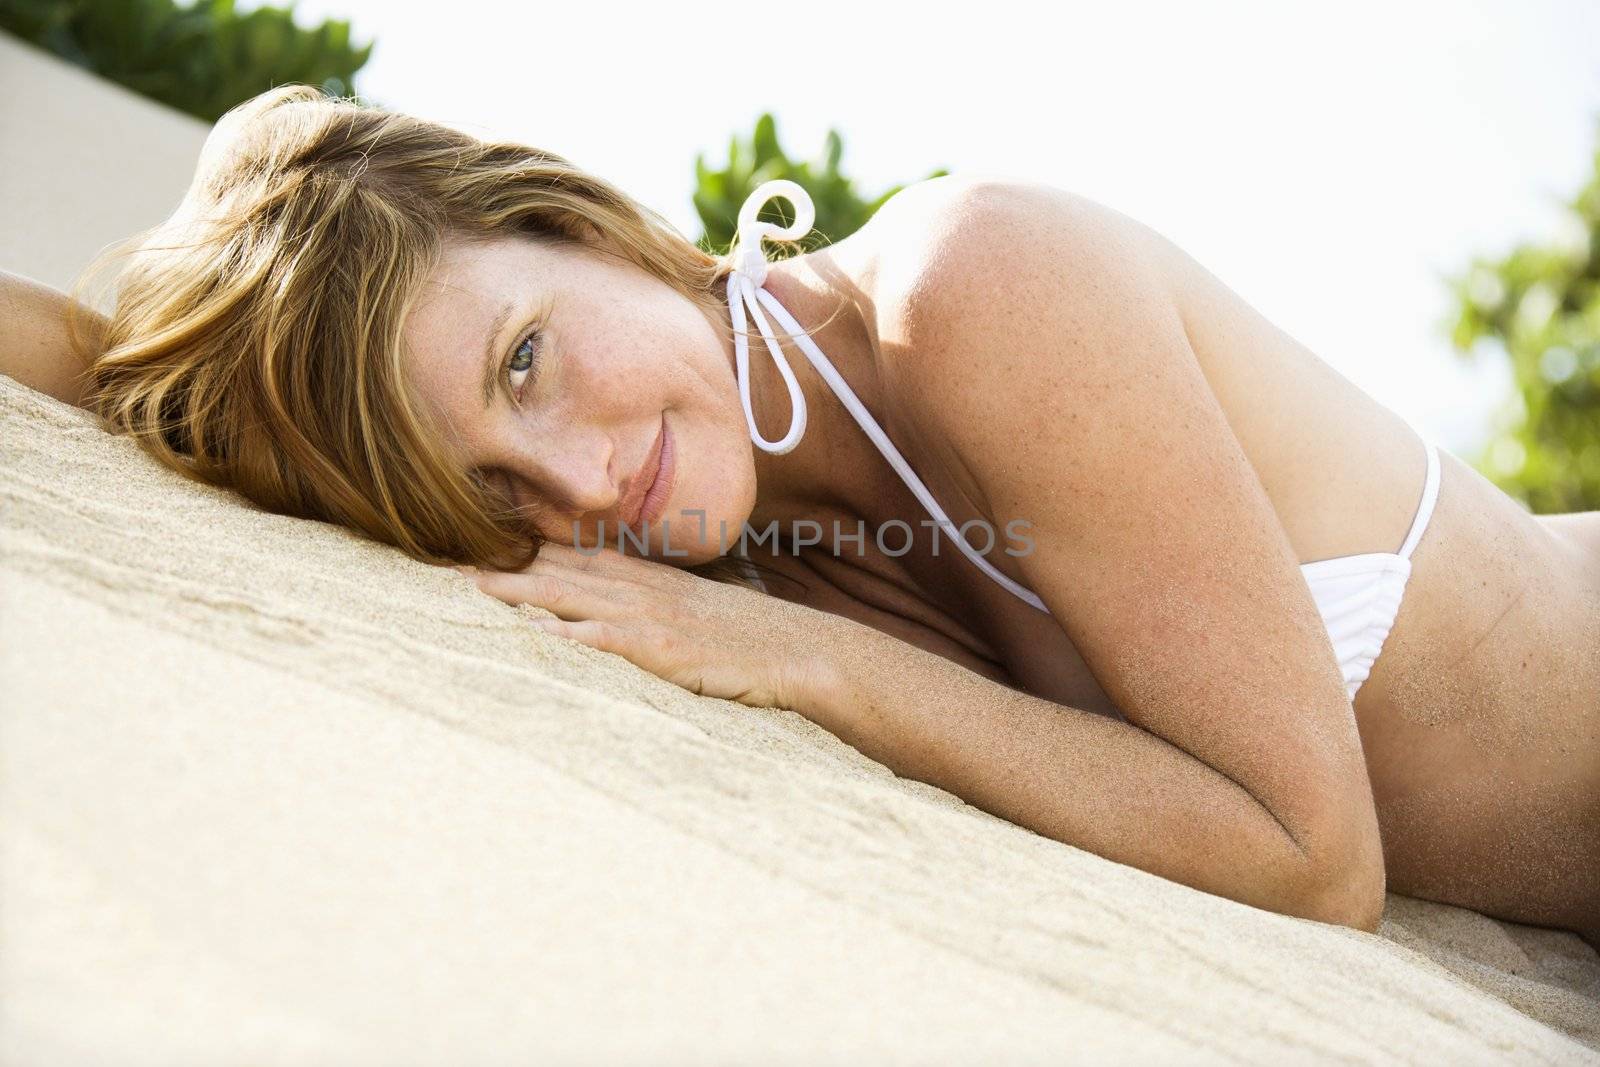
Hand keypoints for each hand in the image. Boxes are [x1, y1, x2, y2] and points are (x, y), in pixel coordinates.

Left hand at [455, 542, 839, 711]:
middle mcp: (645, 590)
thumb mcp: (699, 614)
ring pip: (574, 597)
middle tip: (451, 558)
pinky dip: (569, 635)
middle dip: (507, 562)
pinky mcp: (665, 651)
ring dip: (522, 591)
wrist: (805, 652)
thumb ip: (658, 609)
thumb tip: (619, 619)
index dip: (528, 546)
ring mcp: (653, 617)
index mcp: (650, 579)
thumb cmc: (753, 640)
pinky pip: (608, 641)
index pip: (578, 553)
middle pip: (563, 568)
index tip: (480, 542)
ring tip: (472, 587)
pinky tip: (535, 633)